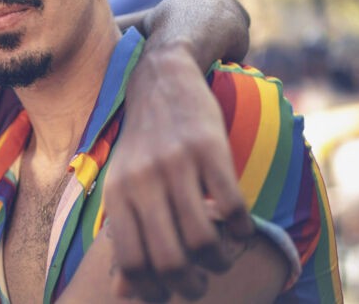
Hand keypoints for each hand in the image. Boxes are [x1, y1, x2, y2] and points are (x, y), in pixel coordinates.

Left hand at [103, 42, 252, 300]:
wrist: (162, 77)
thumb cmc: (143, 143)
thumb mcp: (122, 183)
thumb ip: (124, 235)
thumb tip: (124, 293)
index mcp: (117, 194)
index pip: (132, 262)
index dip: (154, 290)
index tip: (170, 289)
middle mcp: (142, 180)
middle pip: (170, 259)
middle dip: (191, 284)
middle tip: (200, 280)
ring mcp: (176, 164)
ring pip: (202, 239)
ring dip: (220, 260)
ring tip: (222, 253)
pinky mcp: (209, 148)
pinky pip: (232, 207)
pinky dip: (241, 229)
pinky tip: (239, 226)